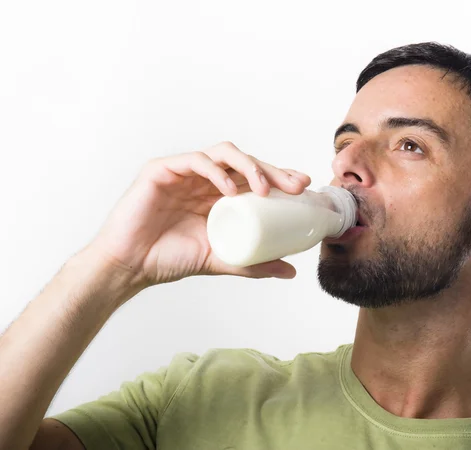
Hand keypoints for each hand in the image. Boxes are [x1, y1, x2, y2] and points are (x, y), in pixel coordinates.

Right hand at [86, 142, 310, 289]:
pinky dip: (215, 171)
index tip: (304, 188)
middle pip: (245, 162)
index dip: (279, 177)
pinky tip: (228, 189)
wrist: (130, 266)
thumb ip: (254, 263)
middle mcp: (204, 180)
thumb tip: (290, 271)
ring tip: (264, 189)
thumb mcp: (222, 260)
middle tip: (295, 185)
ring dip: (249, 166)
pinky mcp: (162, 170)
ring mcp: (184, 172)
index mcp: (217, 196)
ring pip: (223, 154)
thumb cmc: (170, 259)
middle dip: (273, 170)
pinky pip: (195, 161)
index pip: (254, 177)